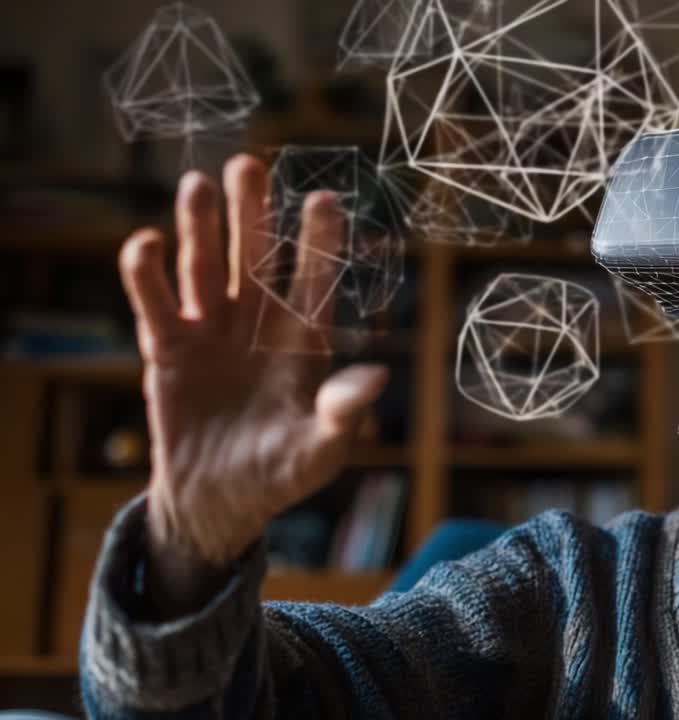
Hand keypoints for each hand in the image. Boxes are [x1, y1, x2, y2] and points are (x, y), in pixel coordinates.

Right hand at [119, 155, 386, 609]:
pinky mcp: (169, 349)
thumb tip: (377, 380)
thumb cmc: (281, 474)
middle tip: (249, 163)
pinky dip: (147, 273)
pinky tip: (146, 241)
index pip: (313, 280)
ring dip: (200, 227)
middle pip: (255, 257)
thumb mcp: (320, 450)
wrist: (219, 503)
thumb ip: (343, 413)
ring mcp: (211, 331)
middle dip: (253, 213)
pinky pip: (156, 302)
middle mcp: (257, 324)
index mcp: (302, 341)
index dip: (318, 242)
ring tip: (197, 183)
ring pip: (205, 266)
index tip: (323, 199)